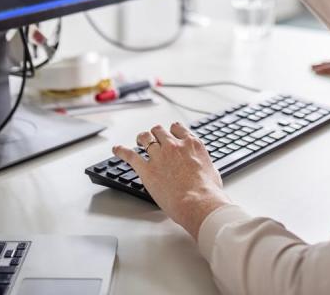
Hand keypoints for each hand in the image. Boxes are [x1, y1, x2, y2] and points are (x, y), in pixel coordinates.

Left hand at [113, 122, 231, 238]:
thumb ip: (203, 164)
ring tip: (138, 140)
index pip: (177, 128)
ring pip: (145, 138)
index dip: (172, 130)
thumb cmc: (208, 191)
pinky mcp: (147, 169)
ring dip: (141, 138)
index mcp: (191, 144)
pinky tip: (117, 150)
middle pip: (159, 131)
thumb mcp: (212, 171)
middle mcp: (174, 146)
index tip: (170, 133)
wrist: (198, 202)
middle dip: (155, 134)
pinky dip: (121, 151)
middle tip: (153, 138)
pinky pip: (130, 155)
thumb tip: (203, 168)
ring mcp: (159, 156)